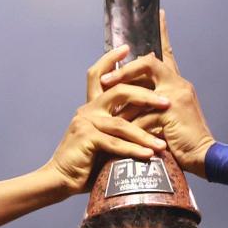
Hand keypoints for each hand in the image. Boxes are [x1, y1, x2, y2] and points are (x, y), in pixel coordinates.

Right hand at [44, 44, 171, 194]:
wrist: (61, 179)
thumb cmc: (86, 162)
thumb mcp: (105, 139)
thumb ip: (119, 127)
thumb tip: (147, 121)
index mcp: (91, 106)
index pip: (100, 75)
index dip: (111, 59)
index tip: (127, 48)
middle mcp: (88, 109)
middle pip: (119, 91)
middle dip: (145, 95)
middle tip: (166, 103)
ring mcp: (86, 123)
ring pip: (122, 122)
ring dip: (145, 134)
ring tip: (162, 144)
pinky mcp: (86, 139)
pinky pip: (115, 143)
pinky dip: (134, 150)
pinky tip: (149, 155)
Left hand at [97, 11, 215, 176]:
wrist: (205, 157)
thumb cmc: (183, 140)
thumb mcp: (166, 115)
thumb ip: (151, 101)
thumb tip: (126, 95)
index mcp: (177, 82)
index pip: (168, 53)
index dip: (163, 33)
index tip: (161, 14)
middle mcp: (178, 84)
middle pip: (148, 63)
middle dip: (124, 71)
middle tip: (105, 79)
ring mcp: (176, 96)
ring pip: (141, 89)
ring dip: (121, 99)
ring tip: (106, 108)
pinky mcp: (172, 111)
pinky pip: (142, 113)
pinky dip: (130, 124)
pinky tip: (122, 133)